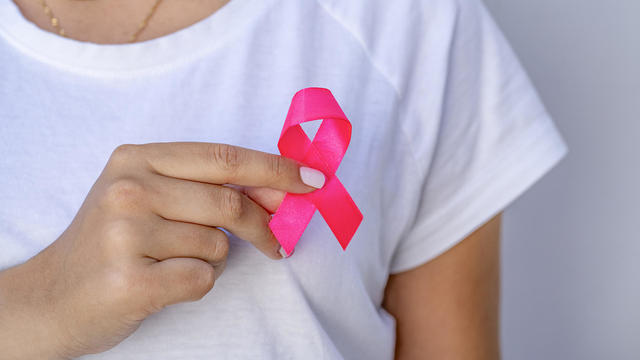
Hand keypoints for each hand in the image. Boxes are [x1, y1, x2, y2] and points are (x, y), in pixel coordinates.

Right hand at [0, 143, 323, 358]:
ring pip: (218, 246)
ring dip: (213, 259)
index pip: (224, 158)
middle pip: (231, 202)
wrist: (51, 298)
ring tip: (173, 261)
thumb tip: (281, 190)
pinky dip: (197, 284)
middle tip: (278, 243)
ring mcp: (125, 234)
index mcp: (136, 159)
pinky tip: (163, 283)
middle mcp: (128, 188)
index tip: (314, 180)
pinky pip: (202, 279)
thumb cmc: (111, 244)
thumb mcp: (148, 197)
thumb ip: (206, 187)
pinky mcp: (130, 279)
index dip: (276, 169)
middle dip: (264, 226)